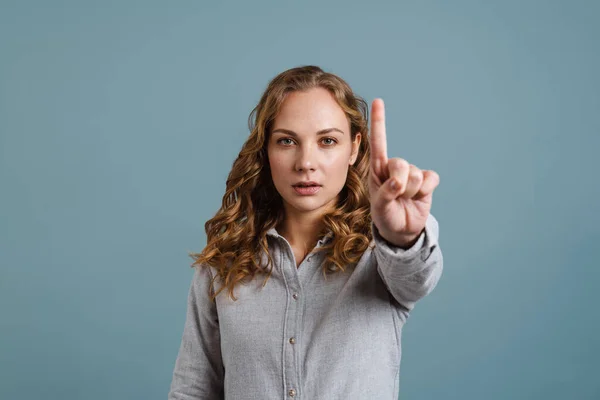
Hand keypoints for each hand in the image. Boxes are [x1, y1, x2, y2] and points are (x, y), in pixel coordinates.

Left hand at [369, 99, 439, 247]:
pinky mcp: (428, 181)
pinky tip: (419, 197)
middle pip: (401, 164)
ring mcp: (412, 173)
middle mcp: (395, 167)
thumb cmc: (385, 216)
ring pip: (416, 175)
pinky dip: (425, 191)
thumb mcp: (379, 208)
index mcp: (378, 169)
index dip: (379, 121)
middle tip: (396, 197)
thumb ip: (385, 194)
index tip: (378, 101)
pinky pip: (431, 179)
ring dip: (410, 192)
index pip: (378, 142)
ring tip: (404, 200)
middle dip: (399, 184)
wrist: (402, 230)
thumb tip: (398, 183)